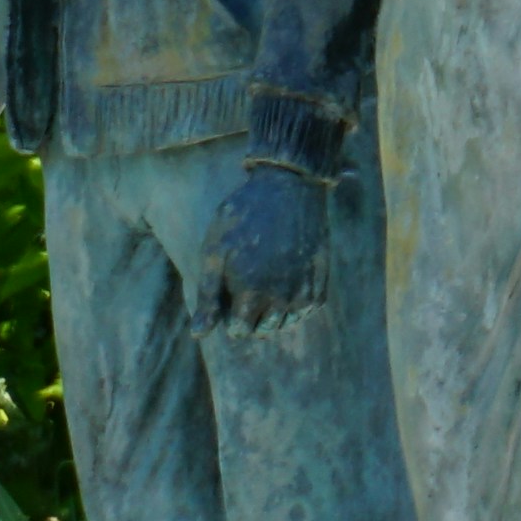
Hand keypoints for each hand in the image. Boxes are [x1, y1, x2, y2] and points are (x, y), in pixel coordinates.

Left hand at [203, 156, 330, 320]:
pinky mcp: (321, 282)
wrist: (288, 186)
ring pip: (286, 323)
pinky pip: (307, 310)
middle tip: (246, 282)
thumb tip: (199, 335)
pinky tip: (286, 277)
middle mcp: (282, 299)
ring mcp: (304, 291)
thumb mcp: (214, 251)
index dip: (228, 314)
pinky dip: (296, 302)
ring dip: (273, 311)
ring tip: (265, 280)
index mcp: (252, 293)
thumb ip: (207, 295)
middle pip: (263, 330)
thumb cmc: (243, 216)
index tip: (228, 290)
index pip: (238, 331)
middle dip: (251, 315)